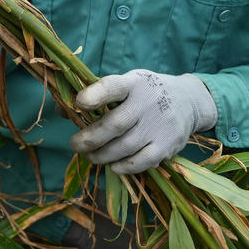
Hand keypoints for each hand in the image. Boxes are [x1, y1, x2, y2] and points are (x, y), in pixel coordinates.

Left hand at [69, 70, 216, 173]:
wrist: (188, 101)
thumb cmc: (144, 93)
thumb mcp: (125, 84)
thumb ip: (95, 95)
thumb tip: (60, 108)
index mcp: (134, 82)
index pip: (114, 86)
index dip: (95, 95)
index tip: (78, 102)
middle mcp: (149, 102)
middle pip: (116, 124)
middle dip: (91, 137)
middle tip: (75, 144)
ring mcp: (160, 125)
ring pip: (126, 146)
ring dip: (102, 155)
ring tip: (89, 155)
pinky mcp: (168, 145)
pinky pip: (142, 162)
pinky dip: (123, 167)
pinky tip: (112, 165)